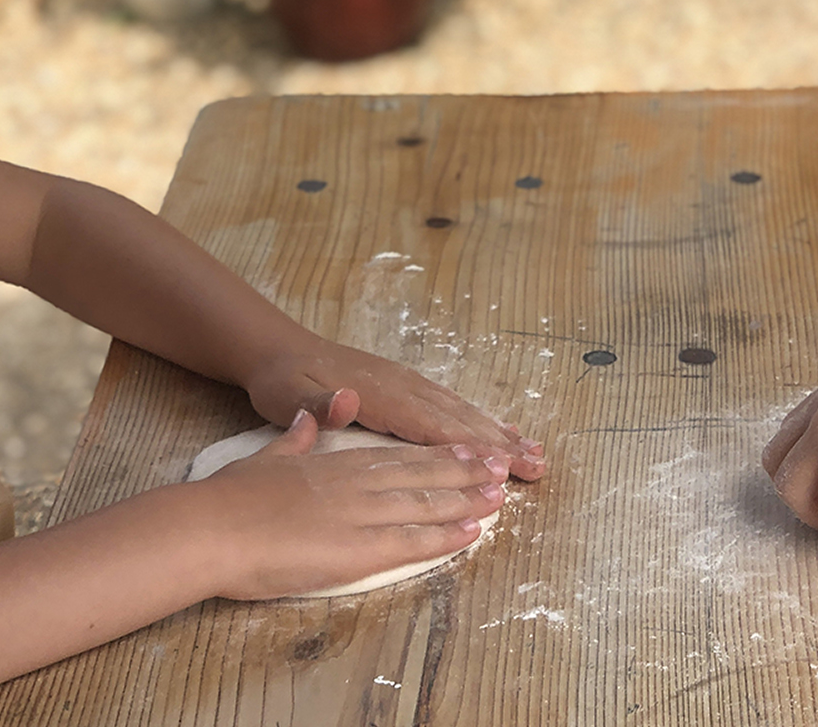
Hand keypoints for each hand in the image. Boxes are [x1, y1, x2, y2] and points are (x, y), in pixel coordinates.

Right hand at [193, 411, 515, 599]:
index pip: (397, 455)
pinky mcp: (357, 550)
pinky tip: (472, 533)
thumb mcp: (266, 457)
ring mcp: (359, 515)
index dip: (436, 452)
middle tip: (500, 466)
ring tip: (499, 496)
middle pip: (422, 474)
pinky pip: (412, 542)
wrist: (208, 528)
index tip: (465, 447)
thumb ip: (295, 440)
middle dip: (464, 471)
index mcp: (333, 463)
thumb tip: (310, 421)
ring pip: (426, 504)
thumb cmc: (227, 498)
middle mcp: (355, 484)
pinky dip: (446, 537)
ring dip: (467, 501)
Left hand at [243, 338, 545, 480]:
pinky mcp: (407, 387)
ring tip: (535, 454)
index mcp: (380, 395)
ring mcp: (408, 384)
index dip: (472, 447)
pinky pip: (452, 406)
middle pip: (460, 419)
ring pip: (462, 411)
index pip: (434, 426)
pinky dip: (481, 420)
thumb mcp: (285, 394)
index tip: (505, 466)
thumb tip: (347, 400)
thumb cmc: (282, 380)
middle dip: (501, 444)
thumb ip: (315, 404)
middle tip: (538, 467)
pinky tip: (500, 432)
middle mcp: (402, 387)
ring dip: (500, 433)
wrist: (279, 349)